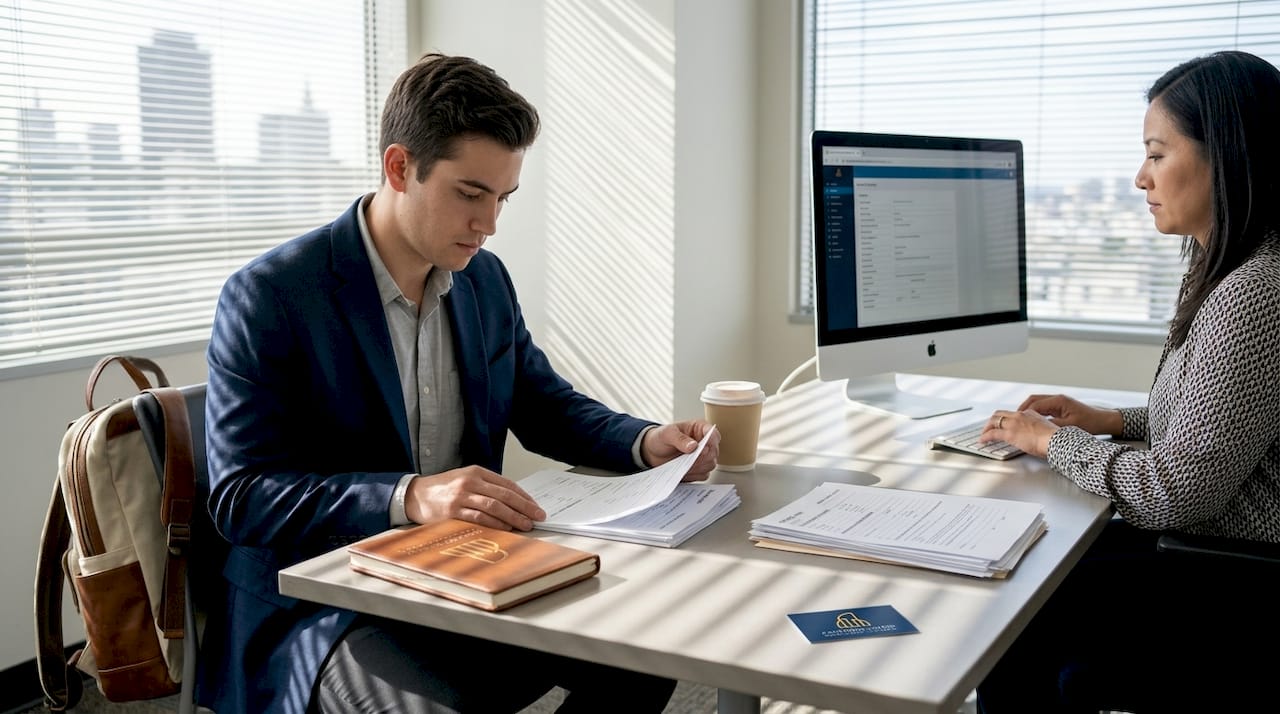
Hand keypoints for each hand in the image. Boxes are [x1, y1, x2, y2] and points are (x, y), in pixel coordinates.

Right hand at [404, 466, 545, 530]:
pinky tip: (506, 528)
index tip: (536, 507)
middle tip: (538, 517)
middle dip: (525, 507)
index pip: (507, 484)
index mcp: (476, 472)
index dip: (524, 497)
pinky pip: (479, 518)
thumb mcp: (466, 480)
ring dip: (513, 517)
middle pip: (504, 495)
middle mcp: (470, 482)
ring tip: (526, 525)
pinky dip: (495, 523)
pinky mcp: (453, 511)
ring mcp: (461, 496)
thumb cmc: (443, 489)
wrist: (415, 494)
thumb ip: (487, 487)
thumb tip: (514, 502)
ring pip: (494, 506)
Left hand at [641, 420, 719, 480]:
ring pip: (710, 464)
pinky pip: (703, 475)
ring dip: (697, 467)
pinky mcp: (699, 468)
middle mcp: (704, 442)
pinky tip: (682, 471)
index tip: (702, 448)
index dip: (711, 441)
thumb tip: (693, 446)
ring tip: (682, 465)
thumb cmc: (661, 438)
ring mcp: (702, 456)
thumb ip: (680, 439)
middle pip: (713, 452)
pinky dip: (694, 475)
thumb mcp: (667, 434)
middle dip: (701, 458)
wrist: (652, 452)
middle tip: (687, 459)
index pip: (713, 434)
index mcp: (699, 428)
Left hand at [979, 409, 1058, 457]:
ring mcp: (1014, 423)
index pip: (1013, 414)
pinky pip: (992, 433)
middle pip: (1000, 414)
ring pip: (994, 421)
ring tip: (984, 434)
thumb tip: (1035, 437)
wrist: (1056, 440)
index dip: (1005, 419)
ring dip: (987, 428)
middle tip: (988, 428)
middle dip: (992, 421)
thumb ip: (1038, 430)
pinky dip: (985, 436)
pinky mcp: (1009, 433)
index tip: (1002, 424)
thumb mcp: (1046, 429)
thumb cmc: (1055, 439)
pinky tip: (983, 440)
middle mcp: (1020, 415)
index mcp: (1030, 413)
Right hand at [1016, 393, 1123, 435]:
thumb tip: (1037, 428)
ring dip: (1027, 410)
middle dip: (1021, 409)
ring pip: (1037, 403)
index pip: (1035, 404)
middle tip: (1013, 418)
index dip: (1023, 412)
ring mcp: (1058, 401)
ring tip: (1019, 420)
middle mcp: (1057, 398)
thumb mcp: (1069, 427)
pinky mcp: (1060, 406)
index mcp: (1058, 401)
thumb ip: (1051, 426)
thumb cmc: (1090, 423)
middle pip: (1033, 400)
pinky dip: (1035, 412)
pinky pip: (1043, 407)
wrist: (1103, 420)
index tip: (1015, 419)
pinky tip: (1032, 421)